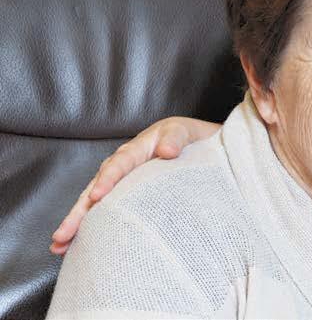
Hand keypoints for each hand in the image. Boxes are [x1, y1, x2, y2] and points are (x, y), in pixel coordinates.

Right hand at [49, 116, 219, 254]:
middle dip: (78, 213)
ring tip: (59, 245)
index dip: (107, 180)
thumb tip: (168, 150)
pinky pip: (103, 212)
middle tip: (63, 234)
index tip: (98, 196)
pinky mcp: (122, 196)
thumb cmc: (181, 137)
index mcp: (133, 152)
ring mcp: (118, 184)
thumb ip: (175, 139)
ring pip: (92, 205)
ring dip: (76, 225)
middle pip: (94, 190)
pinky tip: (74, 245)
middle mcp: (119, 169)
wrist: (186, 142)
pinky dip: (89, 227)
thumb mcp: (181, 131)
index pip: (118, 166)